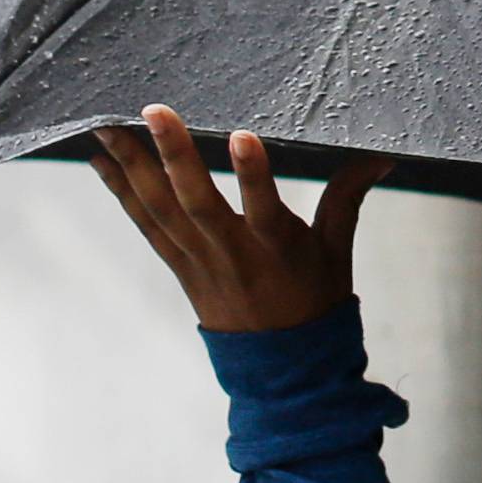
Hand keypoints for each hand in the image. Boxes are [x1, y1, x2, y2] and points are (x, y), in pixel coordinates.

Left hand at [89, 109, 384, 334]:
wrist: (282, 372)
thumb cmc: (314, 304)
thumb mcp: (338, 251)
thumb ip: (349, 196)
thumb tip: (381, 154)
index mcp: (278, 250)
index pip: (266, 208)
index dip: (254, 174)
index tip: (242, 135)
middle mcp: (232, 254)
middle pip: (198, 203)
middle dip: (174, 155)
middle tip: (152, 110)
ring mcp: (199, 261)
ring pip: (160, 210)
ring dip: (131, 167)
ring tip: (106, 126)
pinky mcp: (179, 266)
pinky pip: (145, 225)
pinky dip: (121, 192)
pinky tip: (100, 162)